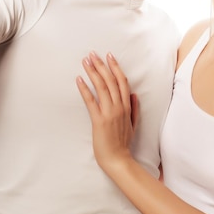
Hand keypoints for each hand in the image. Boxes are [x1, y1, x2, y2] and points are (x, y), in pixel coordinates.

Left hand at [77, 51, 138, 172]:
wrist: (118, 159)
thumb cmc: (123, 143)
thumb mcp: (133, 124)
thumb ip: (134, 108)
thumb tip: (133, 94)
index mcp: (127, 106)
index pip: (122, 81)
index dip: (115, 67)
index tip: (109, 56)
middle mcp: (119, 107)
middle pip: (110, 81)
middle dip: (101, 65)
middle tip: (93, 54)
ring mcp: (109, 113)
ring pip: (102, 87)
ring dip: (93, 72)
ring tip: (86, 61)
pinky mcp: (98, 120)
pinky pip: (91, 101)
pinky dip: (85, 89)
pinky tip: (79, 79)